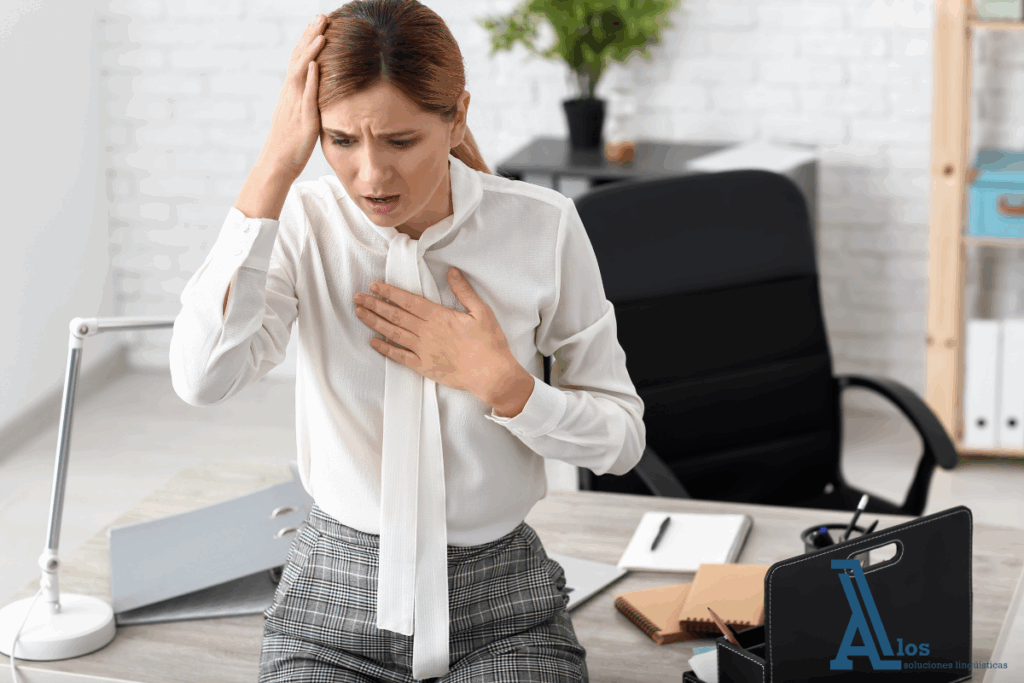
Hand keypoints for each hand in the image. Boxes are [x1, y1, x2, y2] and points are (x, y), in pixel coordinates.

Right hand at [259, 13, 326, 178]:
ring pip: (300, 73)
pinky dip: (309, 80)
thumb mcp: (300, 115)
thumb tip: (317, 88)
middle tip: (321, 15)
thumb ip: (307, 100)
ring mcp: (296, 106)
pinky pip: (306, 97)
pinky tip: (315, 65)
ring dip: (310, 51)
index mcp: (292, 92)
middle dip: (310, 35)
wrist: (277, 164)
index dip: (308, 40)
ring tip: (322, 33)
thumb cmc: (291, 143)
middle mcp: (291, 94)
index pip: (299, 59)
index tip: (319, 22)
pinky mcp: (304, 120)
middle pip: (299, 58)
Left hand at [353, 267, 517, 401]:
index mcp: (438, 316)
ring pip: (392, 333)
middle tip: (358, 297)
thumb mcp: (481, 311)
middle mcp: (425, 332)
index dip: (389, 293)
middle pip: (394, 315)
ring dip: (374, 322)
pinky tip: (373, 341)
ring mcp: (422, 350)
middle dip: (374, 304)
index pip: (407, 301)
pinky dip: (385, 348)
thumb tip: (452, 272)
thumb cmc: (489, 342)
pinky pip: (399, 356)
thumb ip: (464, 291)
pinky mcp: (423, 366)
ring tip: (359, 313)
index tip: (374, 286)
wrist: (491, 374)